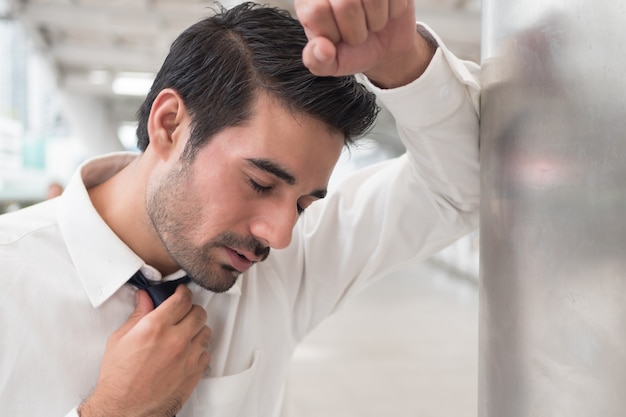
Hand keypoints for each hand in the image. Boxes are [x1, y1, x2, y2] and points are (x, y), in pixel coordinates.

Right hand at [78, 286, 211, 416]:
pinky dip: (198, 351)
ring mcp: (188, 357)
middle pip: (199, 313)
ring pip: (206, 332)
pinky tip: (185, 353)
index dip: (183, 293)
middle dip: (191, 310)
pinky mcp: (194, 373)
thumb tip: (145, 298)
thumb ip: (138, 315)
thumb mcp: (120, 339)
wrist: (123, 409)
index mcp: (155, 327)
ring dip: (196, 330)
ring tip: (184, 335)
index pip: (182, 299)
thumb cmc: (118, 378)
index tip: (181, 294)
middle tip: (182, 314)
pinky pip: (206, 353)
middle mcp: (175, 340)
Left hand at [295, 0, 436, 87]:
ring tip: (371, 23)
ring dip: (377, 21)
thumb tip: (322, 47)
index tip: (337, 39)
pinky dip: (394, 11)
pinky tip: (386, 11)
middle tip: (358, 34)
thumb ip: (317, 61)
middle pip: (346, 3)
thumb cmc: (353, 51)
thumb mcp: (332, 64)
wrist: (384, 47)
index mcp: (309, 1)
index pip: (318, 10)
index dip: (333, 33)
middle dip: (357, 31)